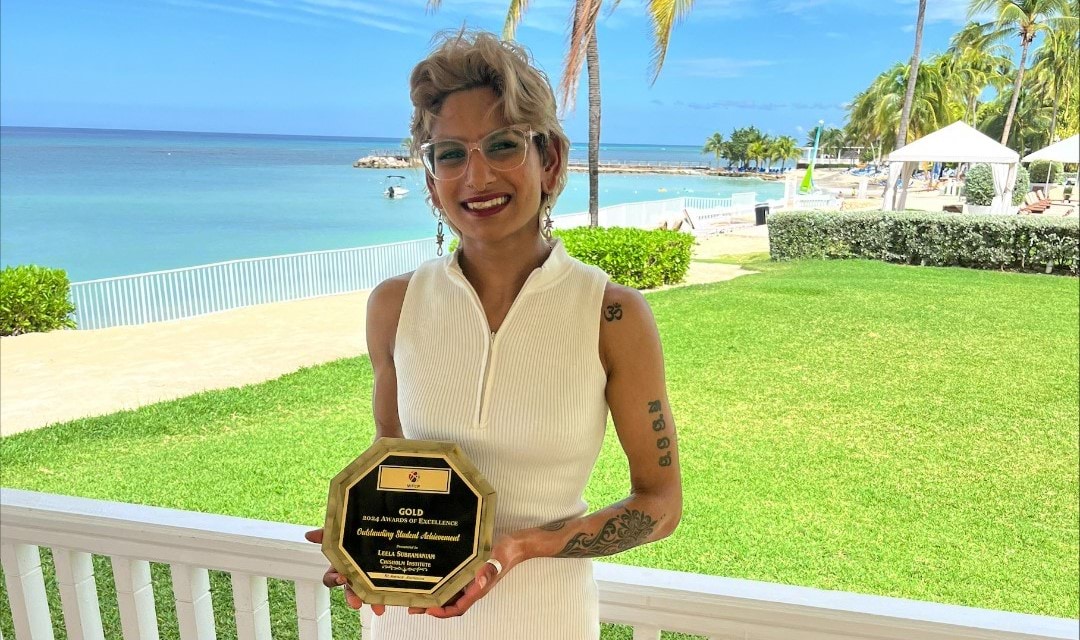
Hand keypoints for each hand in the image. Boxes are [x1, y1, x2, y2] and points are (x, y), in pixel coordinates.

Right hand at [304, 528, 385, 614]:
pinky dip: (389, 594)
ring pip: (368, 593)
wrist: (378, 527)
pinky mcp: (383, 578)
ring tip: (378, 608)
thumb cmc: (354, 535)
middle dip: (352, 598)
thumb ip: (327, 533)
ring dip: (372, 602)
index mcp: (341, 565)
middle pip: (349, 590)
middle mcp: (353, 574)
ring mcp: (368, 577)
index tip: (342, 578)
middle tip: (357, 603)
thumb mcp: (342, 532)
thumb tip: (309, 535)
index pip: (332, 578)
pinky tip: (397, 598)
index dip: (335, 580)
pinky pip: (384, 589)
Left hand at [407, 533, 521, 618]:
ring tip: (418, 594)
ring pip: (450, 594)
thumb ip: (488, 571)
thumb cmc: (507, 552)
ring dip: (435, 595)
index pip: (458, 607)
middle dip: (432, 606)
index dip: (442, 612)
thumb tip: (479, 582)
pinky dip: (442, 584)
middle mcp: (473, 588)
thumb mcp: (497, 559)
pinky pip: (454, 583)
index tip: (428, 610)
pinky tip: (433, 579)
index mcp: (478, 589)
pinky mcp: (470, 573)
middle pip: (450, 603)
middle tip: (413, 605)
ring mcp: (471, 582)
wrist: (515, 544)